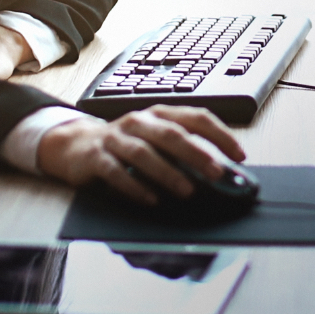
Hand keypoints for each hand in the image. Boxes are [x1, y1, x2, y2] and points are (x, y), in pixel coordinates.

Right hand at [36, 106, 246, 204]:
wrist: (74, 144)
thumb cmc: (125, 144)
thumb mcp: (154, 140)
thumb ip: (183, 150)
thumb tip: (222, 173)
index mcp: (159, 114)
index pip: (195, 117)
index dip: (219, 134)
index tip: (239, 155)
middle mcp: (139, 122)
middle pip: (170, 133)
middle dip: (196, 153)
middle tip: (216, 172)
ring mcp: (116, 138)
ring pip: (144, 152)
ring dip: (167, 172)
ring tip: (187, 191)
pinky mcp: (96, 156)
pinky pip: (115, 171)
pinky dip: (134, 186)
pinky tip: (149, 199)